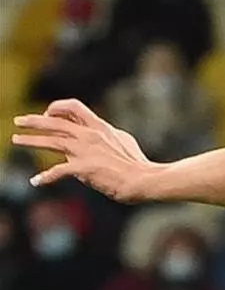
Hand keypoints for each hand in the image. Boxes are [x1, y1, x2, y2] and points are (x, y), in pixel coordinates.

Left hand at [11, 99, 154, 202]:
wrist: (144, 179)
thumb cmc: (137, 163)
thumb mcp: (123, 141)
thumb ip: (106, 136)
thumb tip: (97, 136)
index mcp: (100, 127)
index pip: (74, 108)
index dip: (58, 108)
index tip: (48, 114)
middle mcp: (90, 135)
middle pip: (55, 122)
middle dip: (34, 120)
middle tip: (19, 120)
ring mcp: (85, 151)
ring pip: (51, 141)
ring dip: (30, 140)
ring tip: (16, 140)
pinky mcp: (83, 169)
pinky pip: (57, 171)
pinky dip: (44, 177)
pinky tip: (35, 181)